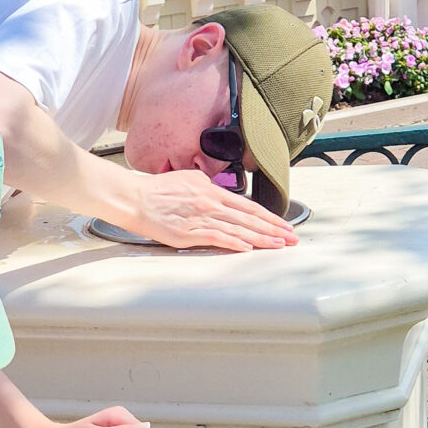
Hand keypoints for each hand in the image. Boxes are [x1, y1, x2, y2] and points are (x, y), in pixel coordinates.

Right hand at [121, 171, 296, 252]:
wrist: (135, 198)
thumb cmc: (158, 191)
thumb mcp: (188, 180)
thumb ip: (207, 188)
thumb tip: (218, 193)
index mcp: (212, 191)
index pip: (248, 205)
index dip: (269, 216)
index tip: (284, 225)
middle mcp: (211, 203)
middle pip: (249, 218)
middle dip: (274, 229)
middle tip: (291, 238)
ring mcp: (201, 218)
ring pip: (238, 229)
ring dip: (261, 238)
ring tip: (278, 245)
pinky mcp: (189, 232)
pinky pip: (217, 237)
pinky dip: (234, 243)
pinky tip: (248, 248)